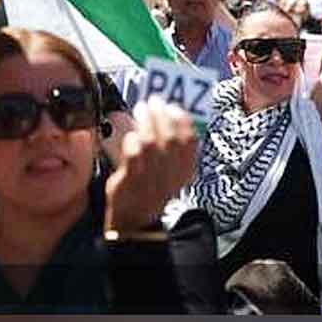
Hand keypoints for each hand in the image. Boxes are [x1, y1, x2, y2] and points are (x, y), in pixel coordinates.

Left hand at [103, 96, 197, 232]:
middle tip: (155, 101)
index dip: (183, 121)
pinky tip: (131, 135)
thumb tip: (170, 112)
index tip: (174, 107)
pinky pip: (133, 155)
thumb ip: (174, 148)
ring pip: (150, 143)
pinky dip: (132, 140)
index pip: (191, 141)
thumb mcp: (172, 171)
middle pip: (170, 138)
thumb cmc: (153, 188)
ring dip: (146, 121)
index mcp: (185, 172)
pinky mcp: (131, 181)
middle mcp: (171, 176)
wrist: (136, 220)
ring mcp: (150, 179)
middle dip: (162, 114)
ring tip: (142, 108)